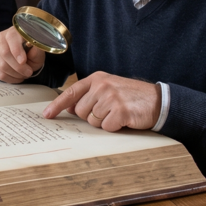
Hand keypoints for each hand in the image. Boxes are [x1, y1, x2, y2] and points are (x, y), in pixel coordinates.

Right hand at [0, 26, 45, 82]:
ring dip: (14, 74)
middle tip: (28, 72)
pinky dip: (8, 78)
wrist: (23, 54)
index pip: (11, 39)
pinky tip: (15, 77)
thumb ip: (36, 51)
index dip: (17, 51)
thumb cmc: (30, 52)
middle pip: (5, 53)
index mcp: (14, 31)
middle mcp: (1, 38)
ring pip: (1, 65)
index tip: (23, 61)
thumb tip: (31, 51)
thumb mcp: (37, 51)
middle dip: (18, 67)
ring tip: (22, 75)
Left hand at [42, 72, 161, 131]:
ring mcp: (111, 97)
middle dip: (92, 116)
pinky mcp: (120, 110)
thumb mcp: (109, 89)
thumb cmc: (131, 96)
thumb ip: (89, 95)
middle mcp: (102, 86)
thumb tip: (68, 107)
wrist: (158, 100)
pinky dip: (114, 127)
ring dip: (104, 122)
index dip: (57, 105)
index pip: (71, 92)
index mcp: (97, 78)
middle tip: (109, 111)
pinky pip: (106, 127)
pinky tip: (124, 119)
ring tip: (117, 113)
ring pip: (92, 121)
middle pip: (80, 111)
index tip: (46, 115)